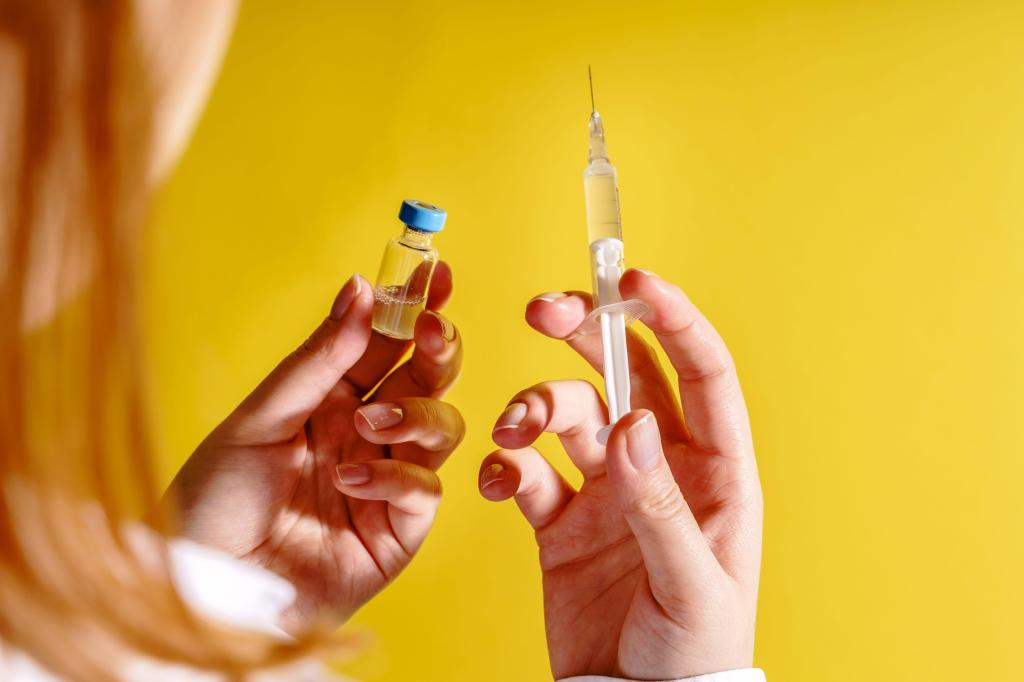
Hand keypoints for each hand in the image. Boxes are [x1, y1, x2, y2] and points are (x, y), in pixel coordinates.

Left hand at [166, 265, 463, 632]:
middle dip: (438, 348)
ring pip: (442, 426)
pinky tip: (350, 478)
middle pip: (427, 378)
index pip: (384, 343)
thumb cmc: (216, 498)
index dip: (412, 307)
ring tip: (366, 424)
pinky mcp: (398, 530)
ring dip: (416, 414)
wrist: (205, 583)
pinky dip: (396, 476)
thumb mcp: (260, 417)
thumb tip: (362, 289)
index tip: (436, 272)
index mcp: (330, 398)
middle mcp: (365, 433)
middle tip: (430, 330)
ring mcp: (386, 479)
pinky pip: (425, 489)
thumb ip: (319, 359)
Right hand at [478, 269, 761, 679]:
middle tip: (543, 309)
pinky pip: (527, 472)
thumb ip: (659, 505)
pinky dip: (505, 464)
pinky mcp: (560, 521)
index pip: (701, 373)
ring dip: (534, 407)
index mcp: (713, 472)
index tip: (632, 282)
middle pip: (624, 374)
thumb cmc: (690, 652)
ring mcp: (606, 490)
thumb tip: (630, 426)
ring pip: (567, 415)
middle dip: (585, 333)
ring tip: (512, 430)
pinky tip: (495, 478)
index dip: (671, 320)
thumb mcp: (690, 583)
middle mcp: (658, 467)